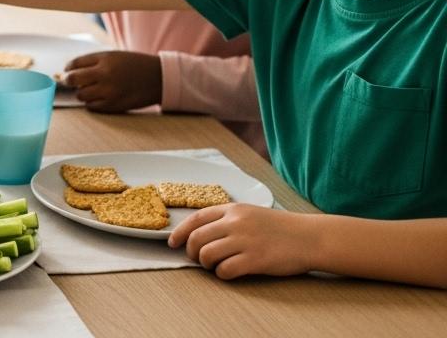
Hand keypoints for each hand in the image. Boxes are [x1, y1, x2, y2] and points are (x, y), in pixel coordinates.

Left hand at [63, 51, 161, 112]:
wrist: (158, 78)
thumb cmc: (134, 65)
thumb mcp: (114, 56)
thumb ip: (93, 62)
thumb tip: (69, 71)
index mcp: (104, 59)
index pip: (74, 64)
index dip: (67, 68)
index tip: (67, 71)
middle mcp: (105, 74)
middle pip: (72, 79)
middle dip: (68, 81)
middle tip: (69, 82)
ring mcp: (109, 91)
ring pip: (81, 95)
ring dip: (82, 93)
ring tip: (90, 89)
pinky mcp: (114, 105)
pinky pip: (91, 106)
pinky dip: (91, 103)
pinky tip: (99, 97)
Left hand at [169, 204, 320, 279]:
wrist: (311, 237)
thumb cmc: (281, 228)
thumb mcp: (252, 213)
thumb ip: (228, 220)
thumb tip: (200, 235)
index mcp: (234, 209)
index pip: (196, 218)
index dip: (180, 232)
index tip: (173, 242)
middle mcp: (236, 223)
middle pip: (197, 238)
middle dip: (192, 252)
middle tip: (198, 259)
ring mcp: (245, 241)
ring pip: (207, 255)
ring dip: (206, 264)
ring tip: (216, 266)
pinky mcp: (255, 260)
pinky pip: (225, 270)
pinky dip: (222, 274)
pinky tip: (230, 272)